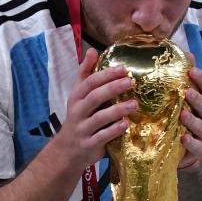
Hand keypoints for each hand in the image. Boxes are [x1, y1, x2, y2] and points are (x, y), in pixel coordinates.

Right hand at [50, 48, 137, 171]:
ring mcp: (83, 128)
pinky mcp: (89, 144)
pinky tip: (126, 124)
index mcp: (77, 97)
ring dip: (118, 110)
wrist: (67, 151)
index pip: (90, 82)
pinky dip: (114, 130)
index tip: (123, 68)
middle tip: (131, 82)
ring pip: (100, 117)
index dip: (106, 75)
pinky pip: (102, 136)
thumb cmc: (79, 118)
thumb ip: (86, 74)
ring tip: (134, 104)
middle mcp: (78, 111)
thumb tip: (92, 50)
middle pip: (94, 97)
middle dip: (113, 88)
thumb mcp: (78, 95)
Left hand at [179, 66, 201, 170]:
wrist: (179, 151)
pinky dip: (192, 143)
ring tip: (183, 114)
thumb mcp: (177, 101)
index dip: (201, 78)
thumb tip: (184, 54)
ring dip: (194, 121)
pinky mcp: (201, 151)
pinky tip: (183, 138)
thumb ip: (180, 80)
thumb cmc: (178, 121)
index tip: (191, 70)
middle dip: (198, 99)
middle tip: (186, 92)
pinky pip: (199, 147)